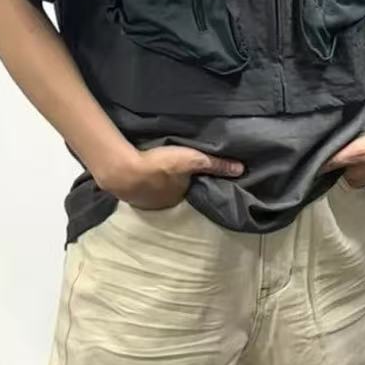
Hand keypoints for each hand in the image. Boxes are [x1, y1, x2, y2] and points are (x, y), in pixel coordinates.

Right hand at [99, 144, 244, 209]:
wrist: (123, 171)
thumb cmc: (161, 166)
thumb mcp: (193, 160)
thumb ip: (216, 165)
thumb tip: (241, 169)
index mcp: (180, 196)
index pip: (190, 188)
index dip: (191, 179)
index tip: (190, 169)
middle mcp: (164, 204)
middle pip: (172, 191)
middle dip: (173, 182)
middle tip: (172, 166)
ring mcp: (145, 203)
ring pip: (155, 191)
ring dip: (155, 182)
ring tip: (156, 168)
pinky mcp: (128, 196)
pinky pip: (139, 189)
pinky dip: (141, 182)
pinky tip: (139, 172)